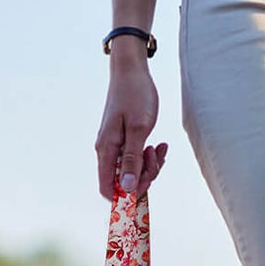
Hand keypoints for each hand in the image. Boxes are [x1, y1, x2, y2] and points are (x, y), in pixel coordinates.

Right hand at [95, 48, 168, 198]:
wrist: (131, 70)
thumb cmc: (134, 94)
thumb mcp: (138, 128)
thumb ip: (132, 160)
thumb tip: (127, 188)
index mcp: (106, 150)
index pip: (108, 189)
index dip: (125, 195)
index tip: (145, 185)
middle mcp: (107, 152)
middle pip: (122, 182)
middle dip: (143, 176)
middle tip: (156, 158)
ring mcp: (115, 146)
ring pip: (131, 171)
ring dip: (149, 166)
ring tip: (158, 148)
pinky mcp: (124, 140)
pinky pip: (135, 158)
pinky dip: (148, 156)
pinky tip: (158, 145)